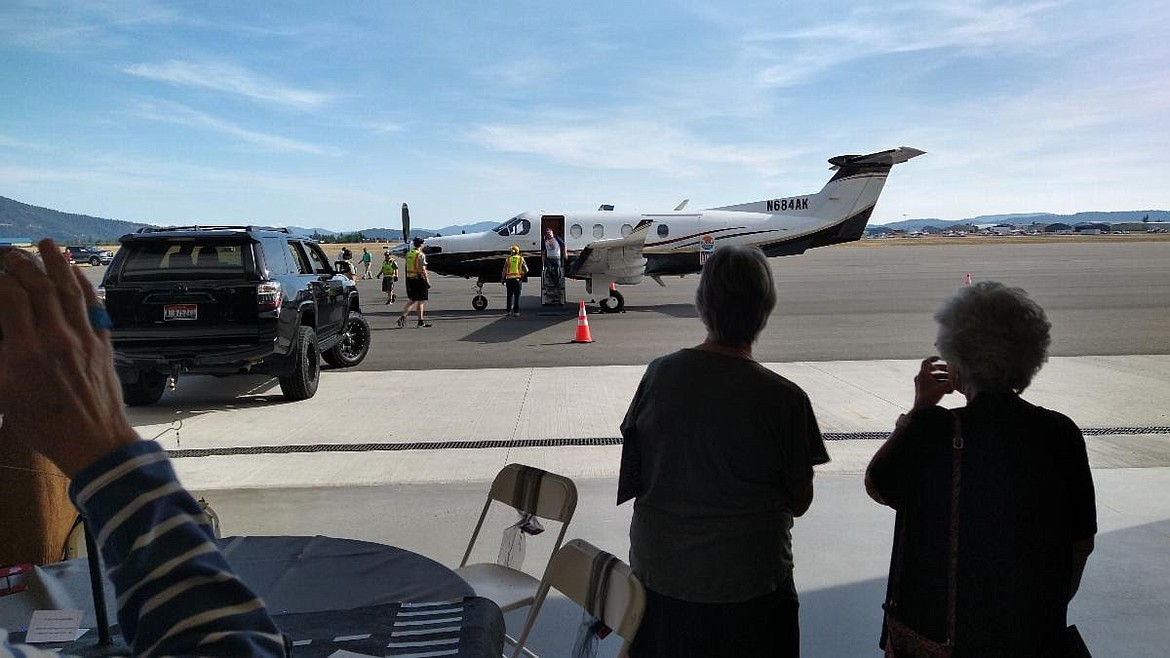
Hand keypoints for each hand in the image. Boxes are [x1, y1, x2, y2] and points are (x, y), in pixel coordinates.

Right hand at [0, 239, 138, 476]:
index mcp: (26, 353)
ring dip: (57, 263)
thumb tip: (3, 330)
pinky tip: (76, 272)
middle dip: (23, 265)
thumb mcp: (5, 395)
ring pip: (70, 291)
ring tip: (47, 244)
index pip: (11, 299)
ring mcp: (85, 339)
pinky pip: (95, 306)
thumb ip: (1, 357)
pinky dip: (85, 285)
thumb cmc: (46, 426)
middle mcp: (57, 339)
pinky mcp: (104, 344)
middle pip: (39, 288)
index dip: (0, 280)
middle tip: (11, 253)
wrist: (94, 442)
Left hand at [912, 356, 953, 409]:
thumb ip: (952, 381)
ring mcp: (919, 384)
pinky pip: (930, 384)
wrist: (922, 409)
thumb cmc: (931, 397)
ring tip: (950, 381)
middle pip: (930, 369)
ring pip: (931, 378)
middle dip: (941, 370)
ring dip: (941, 378)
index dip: (933, 359)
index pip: (926, 362)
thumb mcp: (944, 387)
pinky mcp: (921, 390)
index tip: (940, 358)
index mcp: (923, 374)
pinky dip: (938, 384)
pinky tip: (948, 390)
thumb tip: (959, 376)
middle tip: (949, 370)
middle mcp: (919, 377)